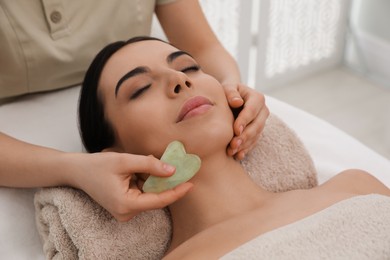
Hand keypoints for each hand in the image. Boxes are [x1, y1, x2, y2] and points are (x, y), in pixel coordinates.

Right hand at [70, 152, 192, 221]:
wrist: (77, 170)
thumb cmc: (97, 165)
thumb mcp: (125, 160)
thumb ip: (149, 165)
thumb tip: (172, 170)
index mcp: (126, 205)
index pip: (159, 200)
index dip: (176, 191)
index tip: (191, 183)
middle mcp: (126, 213)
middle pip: (155, 197)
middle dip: (162, 180)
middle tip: (170, 163)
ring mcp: (125, 211)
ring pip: (149, 194)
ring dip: (150, 178)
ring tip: (138, 164)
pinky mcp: (124, 205)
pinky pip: (142, 193)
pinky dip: (144, 180)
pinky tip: (135, 169)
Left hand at [222, 83, 268, 159]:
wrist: (231, 97)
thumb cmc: (228, 91)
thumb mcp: (228, 87)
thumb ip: (231, 93)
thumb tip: (237, 102)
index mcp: (257, 98)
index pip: (252, 110)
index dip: (245, 121)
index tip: (236, 130)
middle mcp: (263, 111)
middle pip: (257, 125)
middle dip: (245, 136)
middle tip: (233, 145)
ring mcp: (261, 122)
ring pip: (256, 136)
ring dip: (244, 145)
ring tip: (231, 152)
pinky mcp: (257, 132)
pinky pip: (253, 142)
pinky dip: (246, 149)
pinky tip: (238, 156)